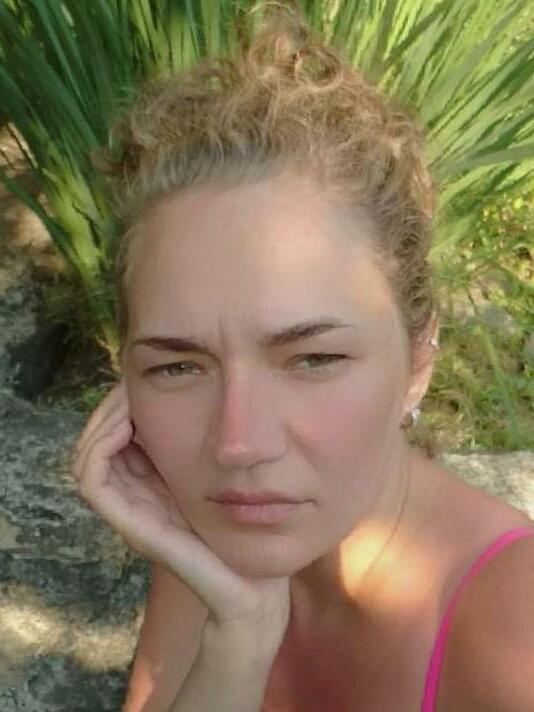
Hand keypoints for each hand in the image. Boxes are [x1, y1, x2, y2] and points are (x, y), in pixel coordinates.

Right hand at [71, 379, 290, 645]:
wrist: (254, 586)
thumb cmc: (247, 529)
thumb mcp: (223, 474)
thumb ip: (205, 444)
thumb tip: (200, 392)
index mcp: (151, 484)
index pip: (117, 436)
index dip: (122, 404)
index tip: (143, 377)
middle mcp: (135, 496)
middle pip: (98, 441)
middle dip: (111, 405)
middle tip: (131, 379)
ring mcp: (130, 512)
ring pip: (87, 456)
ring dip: (102, 420)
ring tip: (128, 395)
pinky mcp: (132, 525)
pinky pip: (92, 480)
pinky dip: (100, 445)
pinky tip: (130, 423)